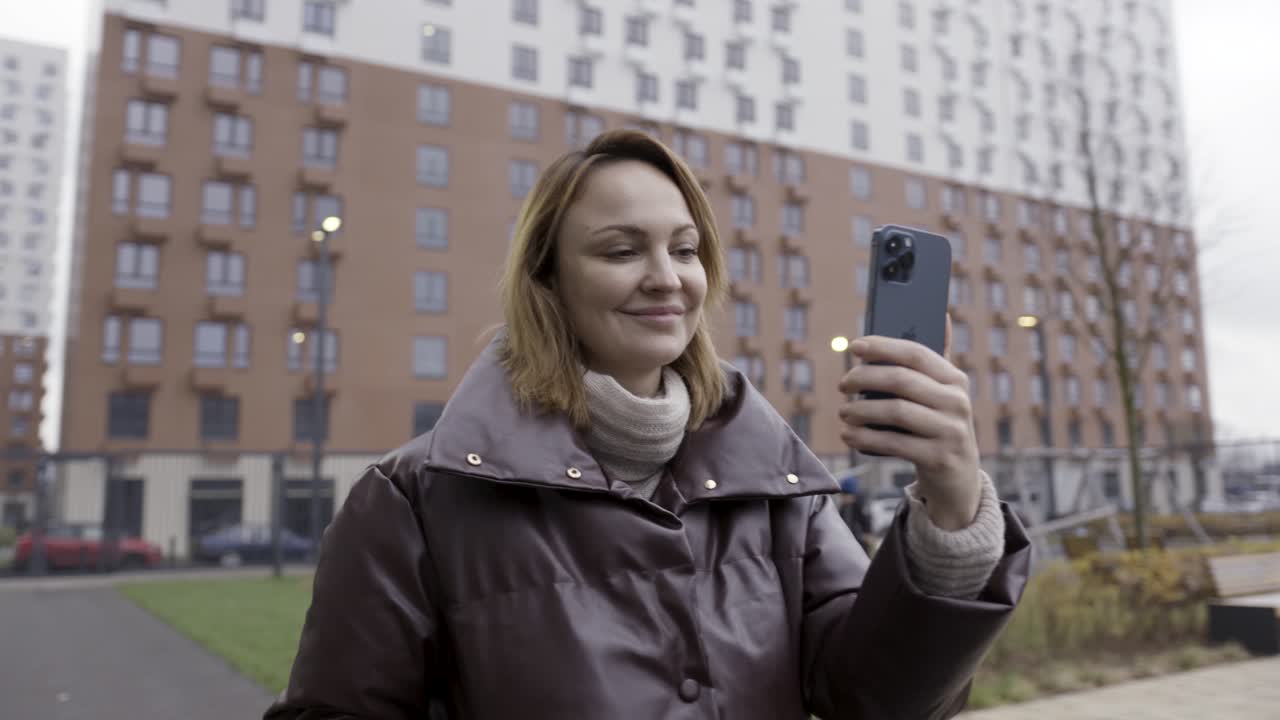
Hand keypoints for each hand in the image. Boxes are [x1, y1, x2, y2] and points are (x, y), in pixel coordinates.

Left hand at [838, 315, 981, 530]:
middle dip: (864, 378)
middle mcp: (957, 402)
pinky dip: (865, 438)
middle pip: (901, 380)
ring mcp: (950, 431)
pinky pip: (892, 443)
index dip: (882, 346)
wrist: (958, 478)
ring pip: (895, 411)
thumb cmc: (939, 426)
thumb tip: (942, 315)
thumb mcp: (943, 394)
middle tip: (843, 384)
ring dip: (861, 410)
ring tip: (844, 412)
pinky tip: (849, 435)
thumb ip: (936, 361)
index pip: (916, 353)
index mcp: (956, 380)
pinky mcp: (937, 458)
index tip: (854, 346)